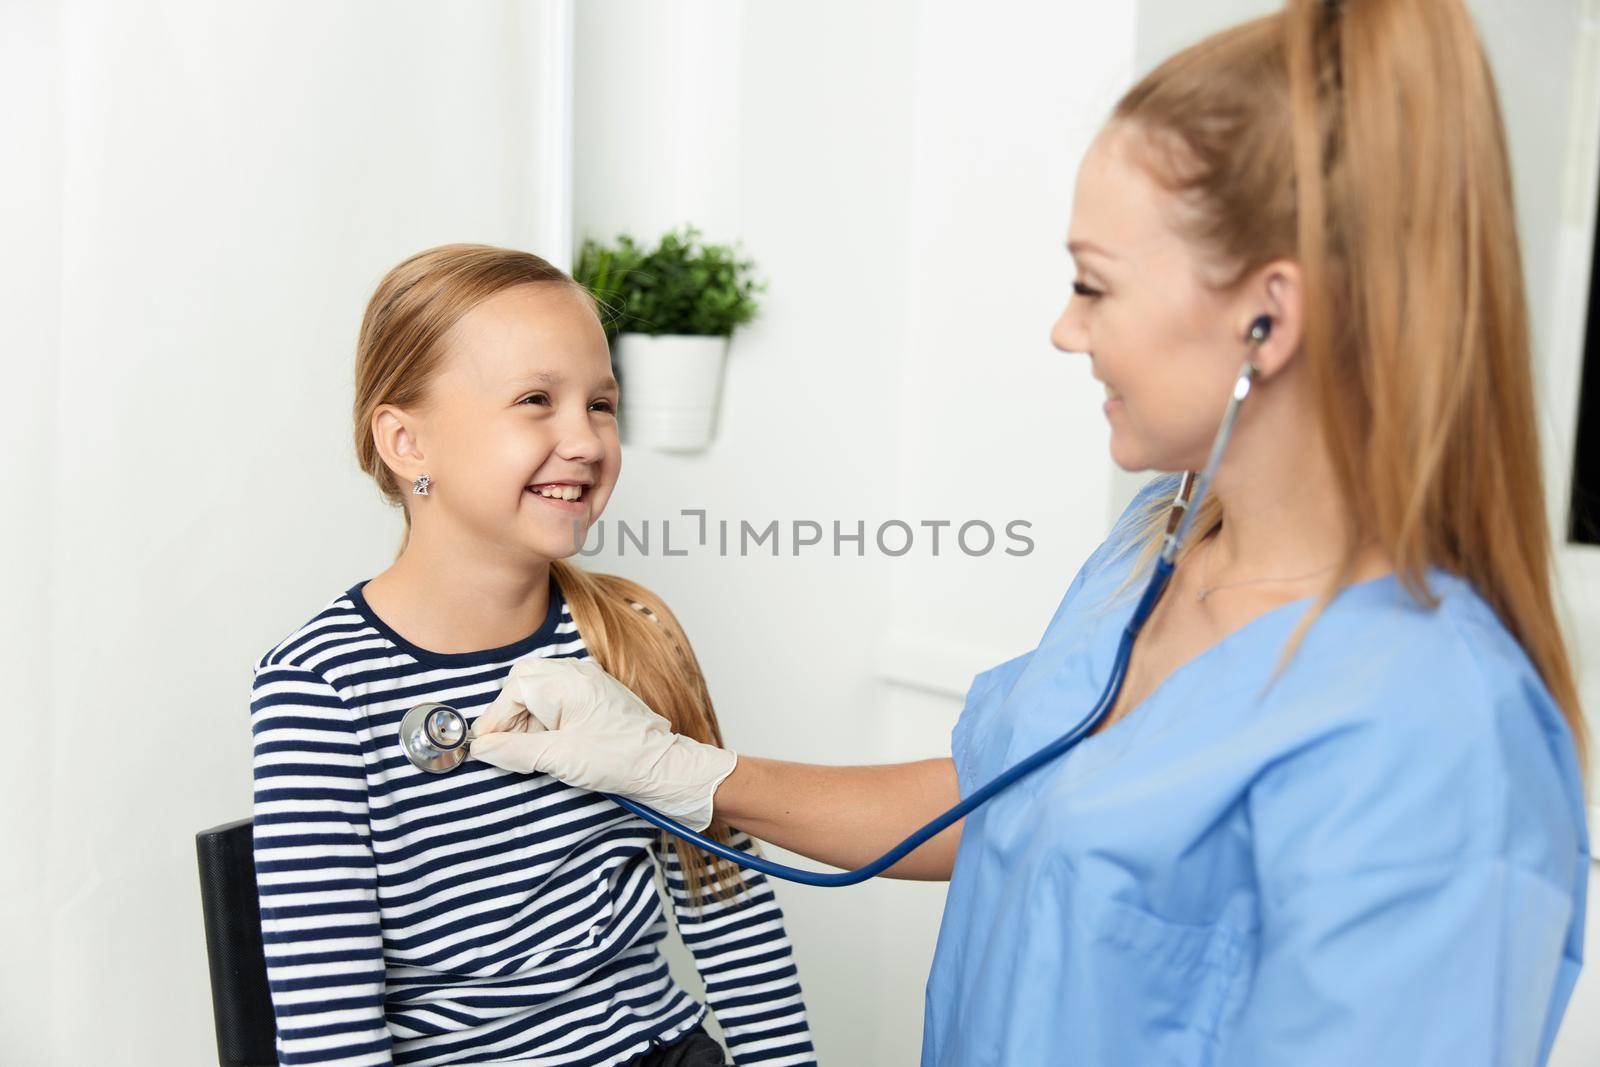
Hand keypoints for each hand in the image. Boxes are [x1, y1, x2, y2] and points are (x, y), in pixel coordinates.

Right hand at [469, 655, 736, 831]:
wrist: (665, 767)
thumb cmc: (620, 759)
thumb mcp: (560, 758)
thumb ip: (516, 751)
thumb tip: (482, 749)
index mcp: (568, 680)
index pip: (514, 690)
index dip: (496, 720)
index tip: (485, 748)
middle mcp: (577, 673)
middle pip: (523, 684)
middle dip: (510, 717)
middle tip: (506, 750)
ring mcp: (586, 683)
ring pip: (539, 692)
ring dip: (527, 721)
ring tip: (531, 753)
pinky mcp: (593, 697)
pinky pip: (557, 699)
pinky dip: (545, 721)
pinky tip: (548, 746)